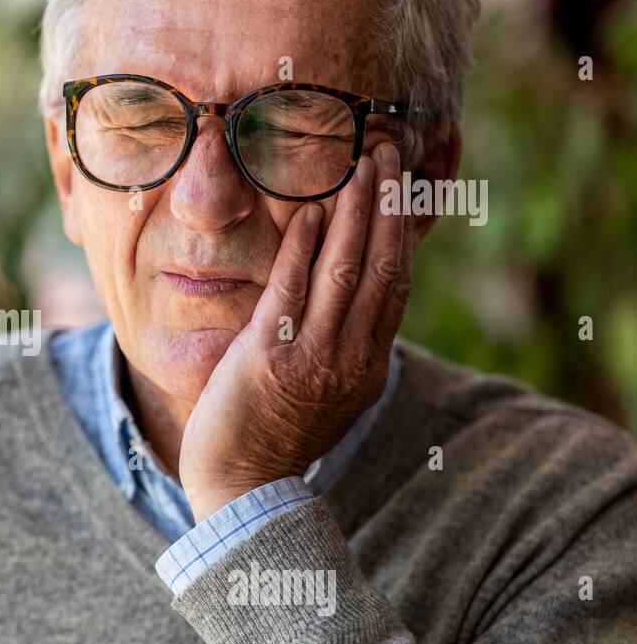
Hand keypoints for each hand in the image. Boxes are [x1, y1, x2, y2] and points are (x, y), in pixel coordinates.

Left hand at [180, 142, 412, 520]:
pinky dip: (304, 246)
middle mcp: (352, 358)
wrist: (244, 488)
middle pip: (380, 267)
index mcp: (370, 366)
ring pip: (345, 270)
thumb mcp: (327, 395)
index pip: (395, 285)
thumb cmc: (276, 438)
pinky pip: (293, 289)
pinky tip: (310, 210)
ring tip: (360, 166)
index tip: (400, 189)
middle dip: (387, 206)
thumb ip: (342, 350)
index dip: (400, 232)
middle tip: (388, 155)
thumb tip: (349, 309)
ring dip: (354, 212)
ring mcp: (315, 356)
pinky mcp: (272, 355)